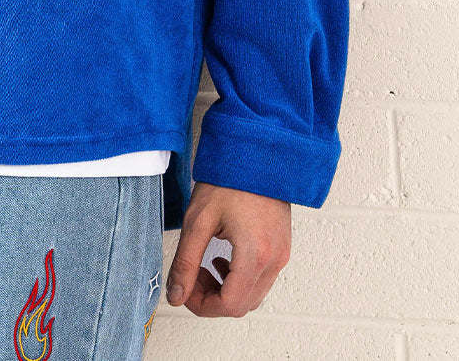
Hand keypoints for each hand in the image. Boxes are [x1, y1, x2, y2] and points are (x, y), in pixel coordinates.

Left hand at [164, 181, 290, 317]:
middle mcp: (274, 260)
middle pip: (242, 305)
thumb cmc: (230, 179)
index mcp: (255, 255)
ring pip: (253, 296)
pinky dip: (240, 280)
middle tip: (192, 276)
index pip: (229, 305)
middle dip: (212, 298)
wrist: (256, 153)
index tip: (185, 291)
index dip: (202, 305)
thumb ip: (186, 262)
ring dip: (225, 291)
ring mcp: (281, 254)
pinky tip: (223, 260)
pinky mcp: (282, 248)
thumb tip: (177, 294)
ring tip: (205, 265)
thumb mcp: (198, 220)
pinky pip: (261, 280)